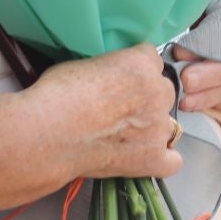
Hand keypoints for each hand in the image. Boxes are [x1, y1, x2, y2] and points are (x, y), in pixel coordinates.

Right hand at [17, 45, 181, 183]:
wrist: (46, 134)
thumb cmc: (57, 94)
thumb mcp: (87, 63)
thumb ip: (112, 68)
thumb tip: (111, 77)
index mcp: (142, 63)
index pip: (151, 59)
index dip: (134, 71)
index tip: (118, 82)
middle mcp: (158, 92)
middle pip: (163, 90)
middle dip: (145, 99)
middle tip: (117, 110)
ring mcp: (158, 127)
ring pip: (168, 123)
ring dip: (151, 127)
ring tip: (122, 136)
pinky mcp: (153, 159)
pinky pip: (173, 160)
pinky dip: (161, 159)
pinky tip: (144, 156)